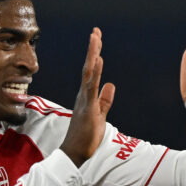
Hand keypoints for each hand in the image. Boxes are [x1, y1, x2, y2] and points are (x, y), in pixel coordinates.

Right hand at [59, 28, 115, 166]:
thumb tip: (111, 84)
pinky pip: (91, 88)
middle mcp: (83, 94)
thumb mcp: (100, 114)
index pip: (91, 70)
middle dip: (93, 49)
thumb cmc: (85, 136)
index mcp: (86, 95)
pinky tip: (98, 61)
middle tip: (96, 31)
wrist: (74, 153)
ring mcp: (84, 100)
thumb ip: (105, 100)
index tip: (97, 38)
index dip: (95, 54)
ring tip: (95, 38)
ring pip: (88, 73)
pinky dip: (94, 73)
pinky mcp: (87, 109)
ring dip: (92, 55)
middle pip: (89, 67)